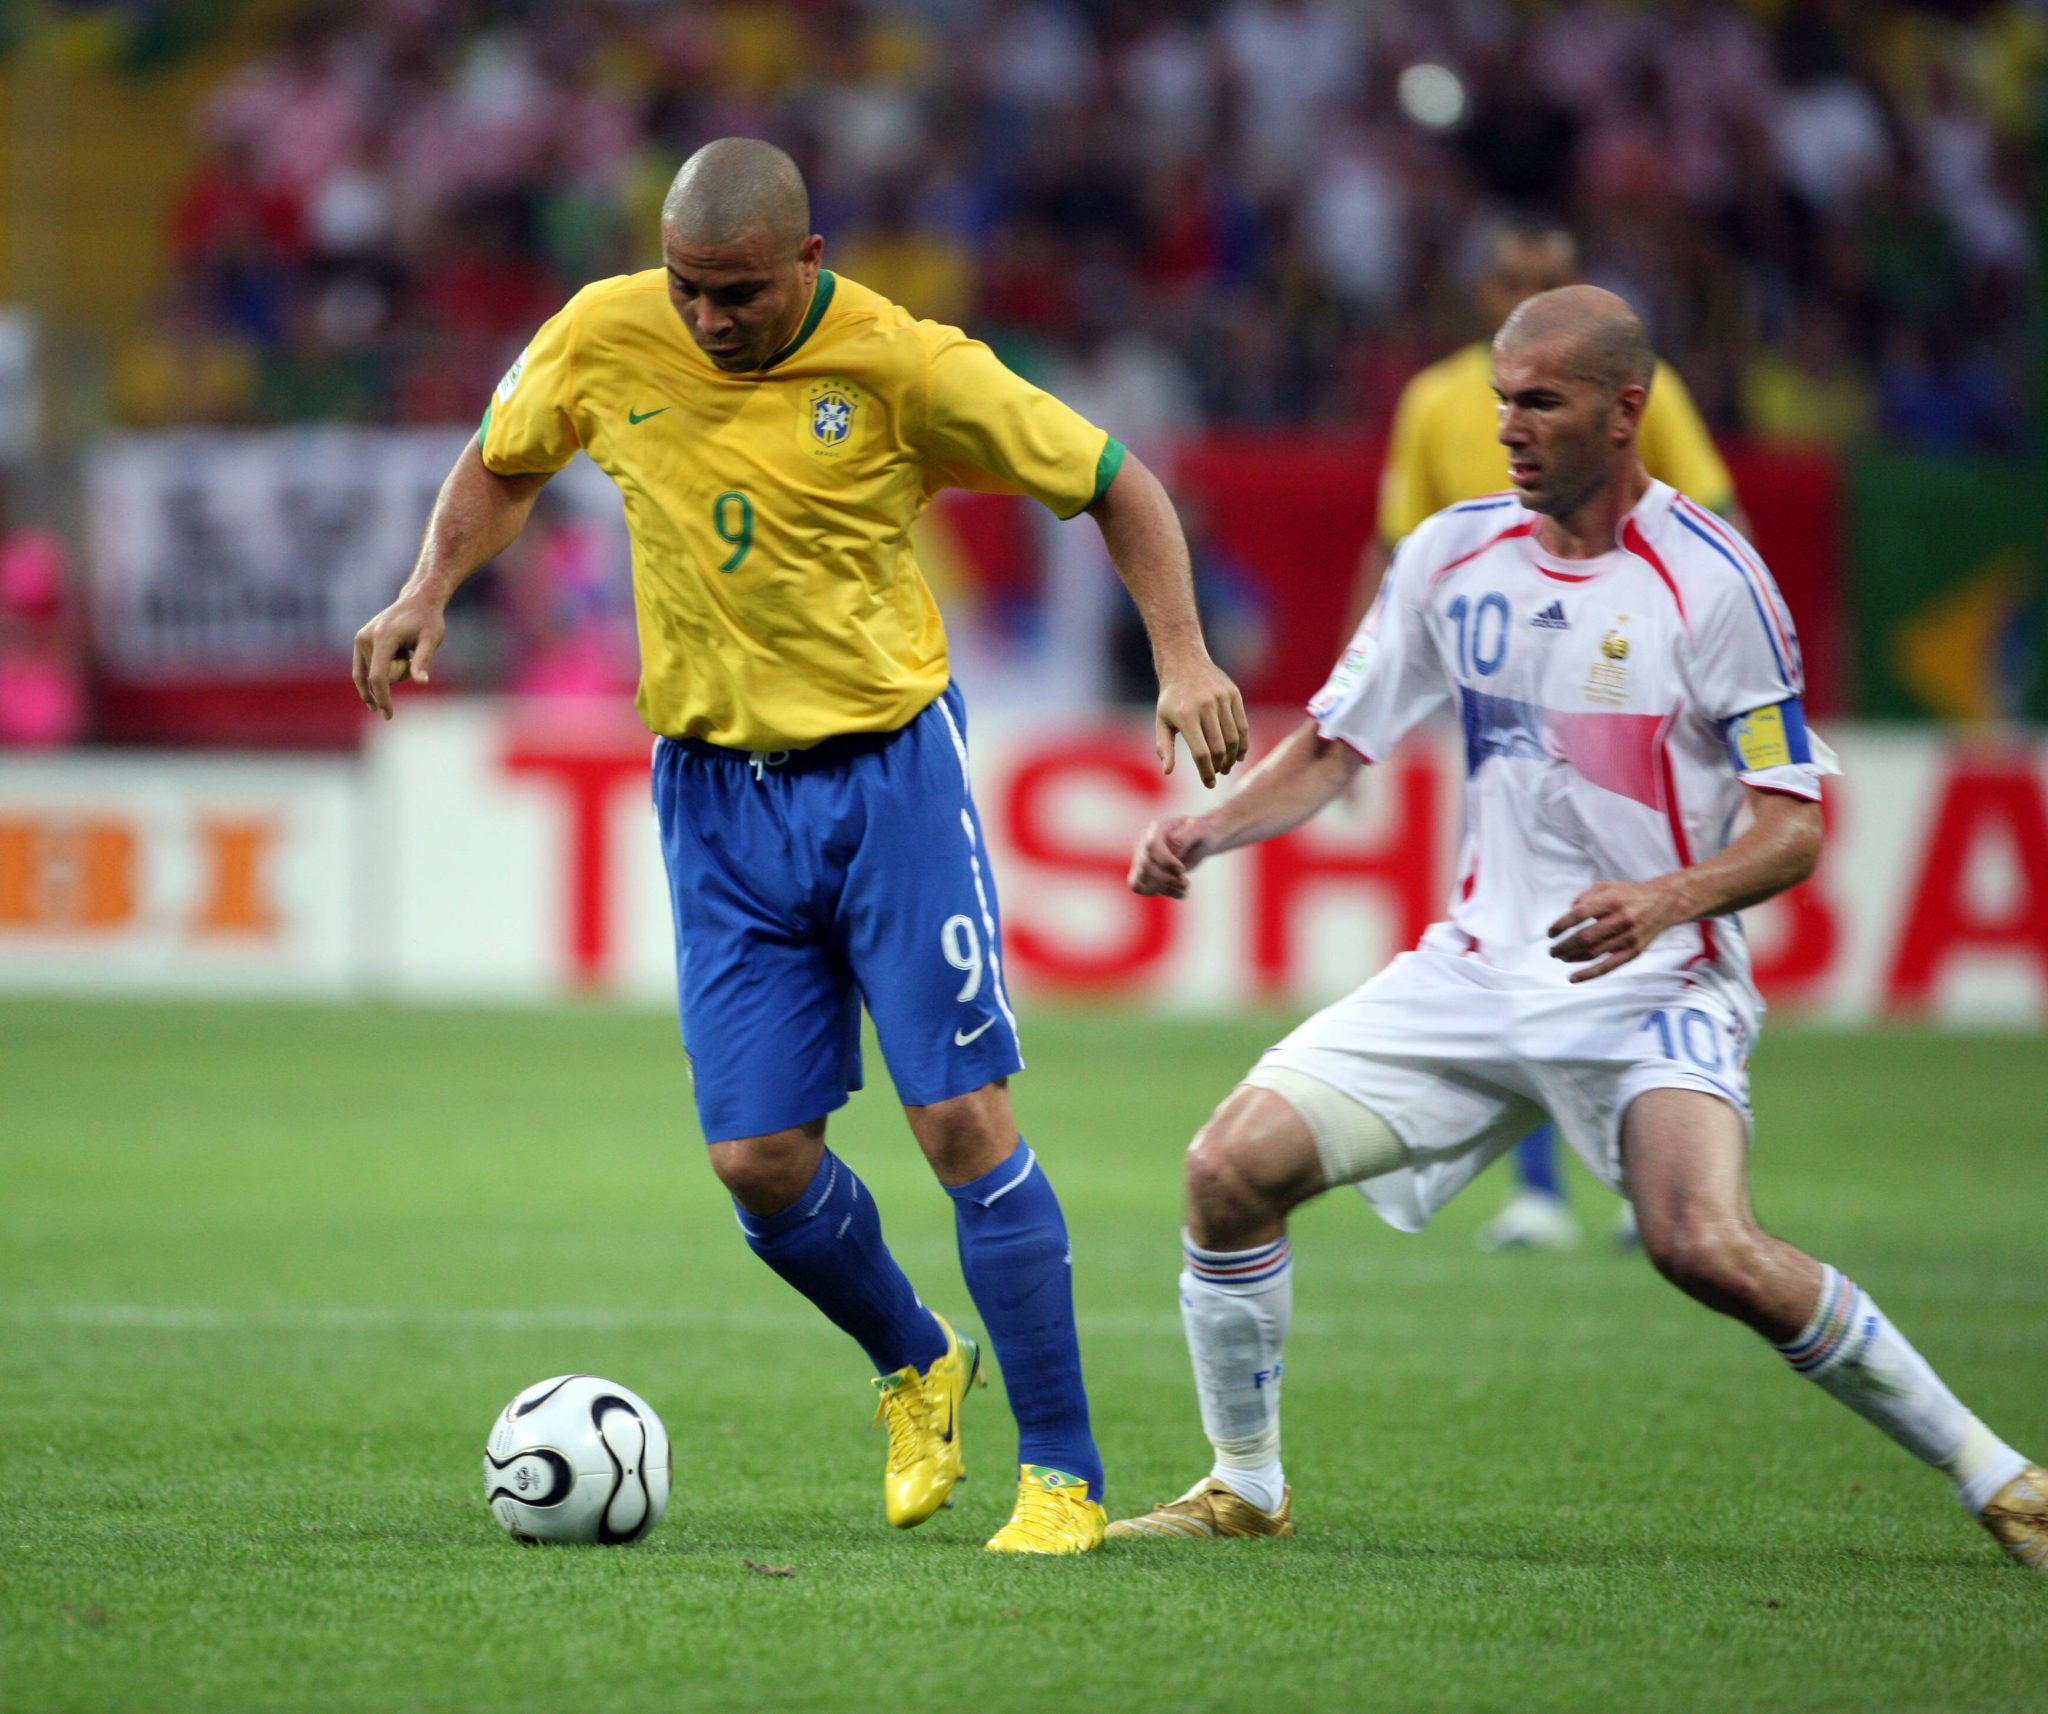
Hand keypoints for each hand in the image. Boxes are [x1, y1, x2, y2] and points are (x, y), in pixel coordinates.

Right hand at [352, 593, 447, 719]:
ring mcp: (359, 640)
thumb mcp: (432, 639)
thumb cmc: (428, 620)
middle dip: (398, 674)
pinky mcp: (358, 642)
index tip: (388, 714)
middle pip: (379, 677)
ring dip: (392, 670)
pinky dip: (384, 668)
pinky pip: (366, 670)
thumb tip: (422, 683)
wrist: (416, 601)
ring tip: (404, 649)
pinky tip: (397, 655)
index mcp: (383, 638)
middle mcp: (365, 638)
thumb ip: (423, 660)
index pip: (378, 677)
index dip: (383, 698)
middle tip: (410, 653)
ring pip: (372, 675)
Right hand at [1129, 814, 1210, 898]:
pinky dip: (1162, 892)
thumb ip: (1185, 836)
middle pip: (1145, 865)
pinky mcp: (1148, 872)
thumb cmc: (1201, 833)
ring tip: (1185, 887)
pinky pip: (1142, 888)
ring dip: (1164, 888)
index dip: (1165, 860)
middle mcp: (1145, 843)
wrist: (1201, 841)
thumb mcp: (1199, 830)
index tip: (1182, 870)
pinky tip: (1181, 892)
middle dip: (1167, 879)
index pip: (1151, 845)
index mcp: (1157, 828)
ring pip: (1141, 879)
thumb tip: (1172, 848)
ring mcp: (1144, 858)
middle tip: (1186, 883)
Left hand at [1155, 656, 1248, 788]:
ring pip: (1233, 738)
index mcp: (1185, 715)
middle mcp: (1205, 706)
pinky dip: (1243, 743)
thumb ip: (1164, 747)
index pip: (1201, 752)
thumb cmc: (1171, 699)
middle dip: (1219, 766)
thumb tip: (1167, 771)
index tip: (1208, 784)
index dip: (1206, 771)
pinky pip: (1242, 724)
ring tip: (1226, 766)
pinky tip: (1239, 754)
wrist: (1185, 663)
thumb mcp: (1161, 721)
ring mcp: (1221, 699)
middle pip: (1219, 747)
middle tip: (1217, 774)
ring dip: (1232, 757)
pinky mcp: (1233, 694)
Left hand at [1547, 878, 1690, 981]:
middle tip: (1552, 950)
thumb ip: (1585, 896)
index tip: (1550, 933)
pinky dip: (1589, 974)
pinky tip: (1574, 978)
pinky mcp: (1634, 951)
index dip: (1561, 925)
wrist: (1664, 903)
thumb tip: (1568, 913)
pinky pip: (1609, 966)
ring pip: (1594, 953)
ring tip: (1561, 957)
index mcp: (1612, 900)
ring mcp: (1629, 937)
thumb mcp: (1607, 886)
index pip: (1579, 915)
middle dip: (1563, 946)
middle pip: (1585, 937)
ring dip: (1572, 957)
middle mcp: (1622, 919)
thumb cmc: (1629, 895)